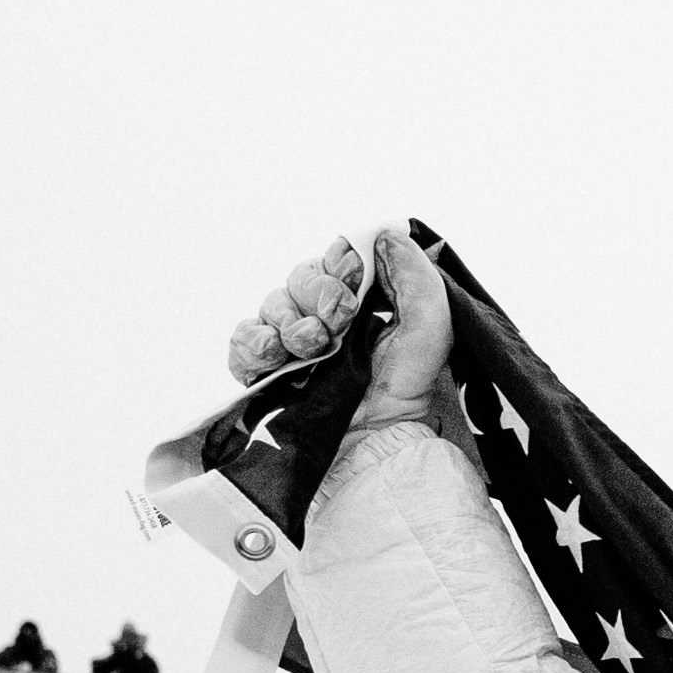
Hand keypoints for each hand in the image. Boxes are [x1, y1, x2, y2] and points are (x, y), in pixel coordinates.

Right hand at [222, 226, 451, 411]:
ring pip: (271, 304)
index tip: (356, 283)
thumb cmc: (406, 386)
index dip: (342, 266)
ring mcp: (290, 341)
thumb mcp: (430, 328)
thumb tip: (387, 234)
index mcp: (360, 298)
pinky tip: (275, 357)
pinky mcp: (264, 368)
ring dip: (293, 324)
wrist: (373, 438)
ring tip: (314, 350)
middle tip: (339, 325)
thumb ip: (416, 276)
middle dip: (320, 298)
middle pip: (301, 277)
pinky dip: (254, 344)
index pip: (336, 259)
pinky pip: (243, 340)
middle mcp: (321, 314)